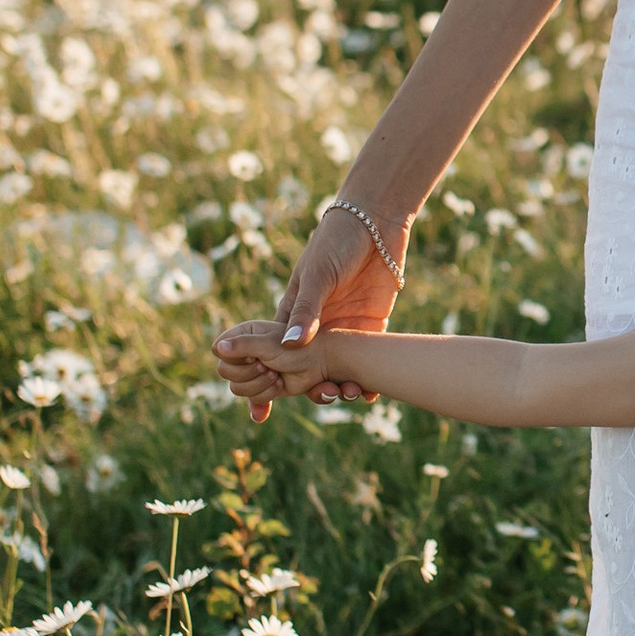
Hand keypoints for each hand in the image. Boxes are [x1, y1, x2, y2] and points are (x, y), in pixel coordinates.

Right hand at [215, 316, 339, 419]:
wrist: (325, 363)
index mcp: (245, 332)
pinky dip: (265, 396)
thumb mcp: (270, 344)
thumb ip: (244, 345)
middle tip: (269, 367)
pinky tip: (280, 385)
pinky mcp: (263, 385)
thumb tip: (217, 349)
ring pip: (237, 388)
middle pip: (225, 371)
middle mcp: (246, 349)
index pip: (221, 349)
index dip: (237, 357)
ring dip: (259, 385)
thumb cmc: (301, 347)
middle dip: (249, 373)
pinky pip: (251, 398)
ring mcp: (253, 368)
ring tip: (278, 375)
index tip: (257, 355)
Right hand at [266, 207, 404, 401]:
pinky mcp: (369, 326)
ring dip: (340, 386)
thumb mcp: (317, 275)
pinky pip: (365, 360)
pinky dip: (367, 379)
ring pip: (336, 369)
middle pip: (306, 370)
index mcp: (293, 313)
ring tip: (348, 395)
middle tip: (323, 398)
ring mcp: (342, 329)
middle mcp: (315, 327)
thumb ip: (306, 310)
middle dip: (310, 390)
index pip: (273, 354)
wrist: (375, 224)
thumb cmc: (336, 242)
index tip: (259, 412)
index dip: (265, 382)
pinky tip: (370, 392)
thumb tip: (290, 347)